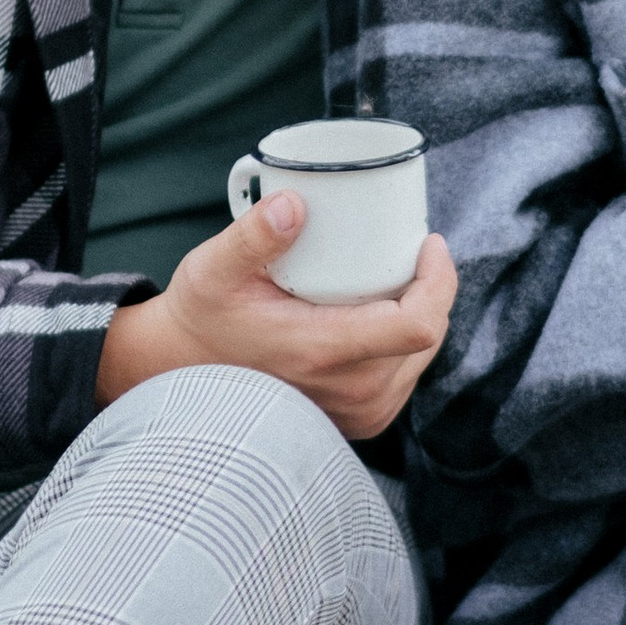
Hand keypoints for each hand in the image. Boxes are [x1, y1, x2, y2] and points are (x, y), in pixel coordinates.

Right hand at [95, 189, 456, 442]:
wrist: (185, 372)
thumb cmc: (203, 317)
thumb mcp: (213, 270)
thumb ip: (251, 237)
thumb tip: (293, 203)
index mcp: (323, 353)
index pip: (418, 325)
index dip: (439, 280)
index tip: (429, 243)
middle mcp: (350, 392)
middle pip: (428, 336)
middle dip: (430, 288)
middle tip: (411, 249)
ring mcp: (358, 413)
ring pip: (420, 357)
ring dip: (420, 314)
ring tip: (399, 277)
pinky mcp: (359, 421)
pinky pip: (404, 377)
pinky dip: (404, 343)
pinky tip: (386, 314)